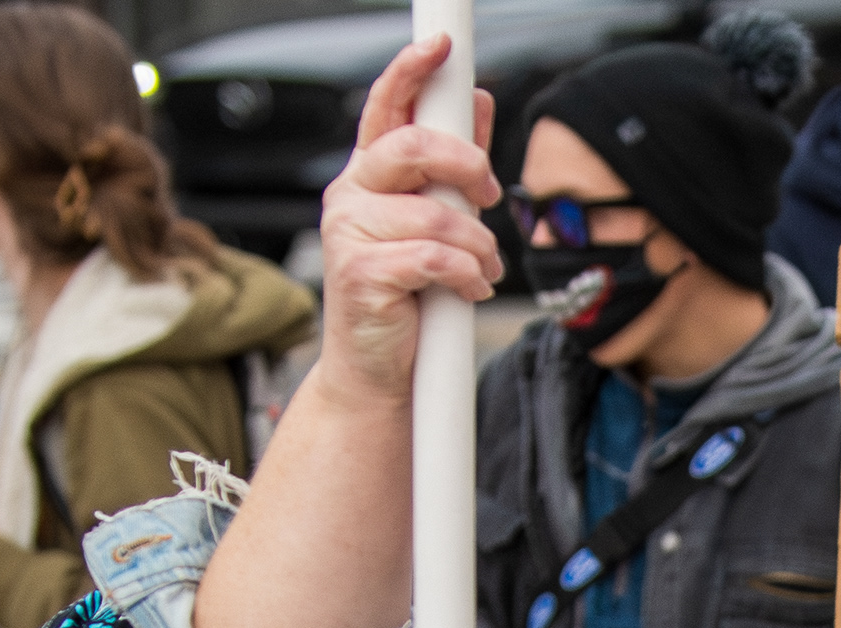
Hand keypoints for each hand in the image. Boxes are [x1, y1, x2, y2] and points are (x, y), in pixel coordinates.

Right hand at [304, 40, 501, 410]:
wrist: (377, 368)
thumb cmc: (406, 295)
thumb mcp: (433, 222)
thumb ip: (453, 166)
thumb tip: (477, 102)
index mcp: (368, 176)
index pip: (386, 109)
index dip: (409, 72)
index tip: (439, 46)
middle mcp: (349, 195)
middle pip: (411, 148)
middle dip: (465, 164)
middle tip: (492, 195)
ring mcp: (348, 233)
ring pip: (434, 214)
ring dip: (477, 244)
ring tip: (483, 268)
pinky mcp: (361, 273)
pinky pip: (433, 258)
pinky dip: (465, 274)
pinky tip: (469, 288)